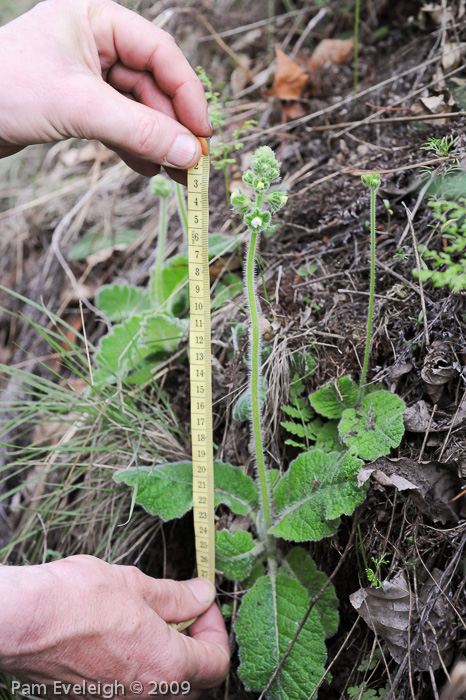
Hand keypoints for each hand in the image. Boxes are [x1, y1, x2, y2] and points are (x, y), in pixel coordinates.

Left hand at [0, 0, 210, 180]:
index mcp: (97, 19)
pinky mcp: (78, 104)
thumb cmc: (8, 90)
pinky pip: (119, 124)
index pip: (160, 53)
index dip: (187, 94)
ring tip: (175, 176)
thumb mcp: (81, 107)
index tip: (202, 134)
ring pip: (138, 108)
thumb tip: (190, 154)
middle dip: (172, 127)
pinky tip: (148, 170)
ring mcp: (87, 75)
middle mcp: (96, 42)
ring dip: (157, 142)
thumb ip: (140, 130)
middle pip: (153, 85)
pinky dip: (134, 147)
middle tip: (193, 165)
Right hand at [0, 555, 228, 698]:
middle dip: (196, 646)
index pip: (216, 661)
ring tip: (151, 621)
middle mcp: (146, 696)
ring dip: (168, 658)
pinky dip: (140, 668)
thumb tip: (203, 594)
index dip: (216, 628)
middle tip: (183, 613)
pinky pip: (132, 692)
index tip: (203, 604)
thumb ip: (177, 596)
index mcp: (166, 666)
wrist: (21, 622)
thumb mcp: (136, 585)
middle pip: (194, 681)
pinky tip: (124, 638)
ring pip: (163, 689)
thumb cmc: (74, 601)